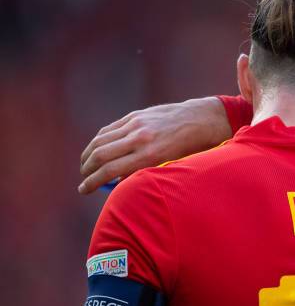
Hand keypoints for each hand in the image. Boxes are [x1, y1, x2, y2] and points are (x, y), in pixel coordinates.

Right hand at [78, 97, 230, 193]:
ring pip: (101, 140)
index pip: (110, 171)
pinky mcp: (136, 116)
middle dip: (87, 170)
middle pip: (100, 155)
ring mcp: (136, 124)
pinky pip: (110, 129)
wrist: (202, 121)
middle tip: (83, 180)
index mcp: (150, 156)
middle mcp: (140, 139)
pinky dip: (99, 140)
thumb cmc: (190, 151)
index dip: (92, 183)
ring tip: (85, 166)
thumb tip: (120, 185)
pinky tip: (96, 149)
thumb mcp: (170, 167)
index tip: (83, 190)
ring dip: (88, 155)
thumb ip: (145, 174)